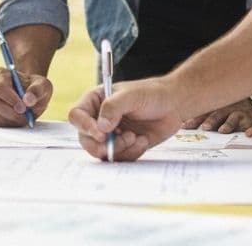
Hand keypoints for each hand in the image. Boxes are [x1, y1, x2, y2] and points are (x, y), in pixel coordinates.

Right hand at [0, 67, 50, 125]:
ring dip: (9, 119)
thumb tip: (28, 99)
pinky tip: (15, 120)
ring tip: (23, 117)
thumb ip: (38, 90)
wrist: (28, 98)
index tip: (23, 108)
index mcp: (0, 74)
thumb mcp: (42, 85)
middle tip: (25, 117)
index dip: (10, 99)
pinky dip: (5, 124)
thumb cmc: (34, 89)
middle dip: (11, 112)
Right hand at [68, 76, 183, 161]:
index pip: (77, 116)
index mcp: (95, 102)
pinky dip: (131, 152)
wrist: (174, 105)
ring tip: (135, 137)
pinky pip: (120, 158)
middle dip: (100, 145)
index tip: (101, 133)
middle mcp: (99, 119)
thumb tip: (100, 127)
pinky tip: (142, 140)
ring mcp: (111, 135)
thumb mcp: (131, 95)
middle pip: (85, 139)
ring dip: (119, 149)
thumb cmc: (152, 93)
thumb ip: (113, 108)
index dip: (85, 126)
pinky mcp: (124, 146)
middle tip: (116, 142)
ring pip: (102, 152)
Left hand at [187, 99, 251, 133]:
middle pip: (215, 115)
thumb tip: (180, 127)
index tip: (184, 126)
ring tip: (223, 130)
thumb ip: (199, 118)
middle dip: (209, 121)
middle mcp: (224, 110)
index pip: (201, 115)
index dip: (193, 120)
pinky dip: (248, 129)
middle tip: (204, 127)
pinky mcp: (249, 120)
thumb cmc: (227, 112)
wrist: (250, 108)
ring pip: (232, 119)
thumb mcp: (212, 112)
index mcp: (212, 109)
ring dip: (227, 125)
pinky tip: (248, 134)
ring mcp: (237, 114)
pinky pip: (249, 125)